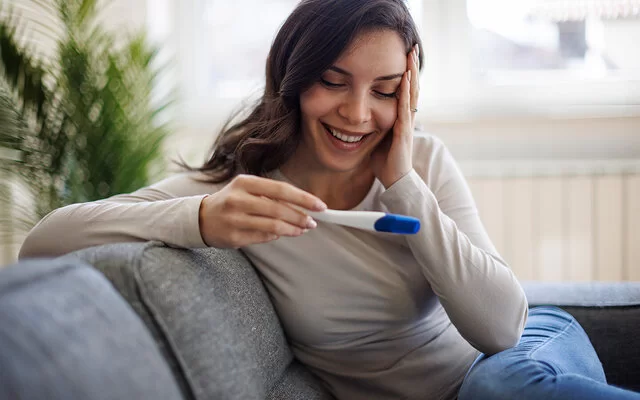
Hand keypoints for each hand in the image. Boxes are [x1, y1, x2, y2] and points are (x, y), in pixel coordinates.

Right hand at [199, 174, 326, 247]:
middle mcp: (238, 199)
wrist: (201, 218)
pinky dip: (276, 236)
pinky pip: (263, 238)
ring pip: (273, 226)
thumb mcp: (248, 190)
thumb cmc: (231, 201)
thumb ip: (272, 196)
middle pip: (279, 210)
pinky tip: (282, 233)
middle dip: (301, 217)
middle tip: (313, 222)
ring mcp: (235, 219)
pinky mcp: (234, 236)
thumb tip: (304, 206)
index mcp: (245, 182)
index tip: (320, 206)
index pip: (281, 190)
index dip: (304, 198)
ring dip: (293, 229)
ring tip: (302, 229)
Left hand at [371, 44, 419, 187]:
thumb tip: (357, 118)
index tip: (403, 54)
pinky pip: (405, 108)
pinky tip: (406, 79)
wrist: (394, 180)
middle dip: (411, 66)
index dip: (405, 73)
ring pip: (411, 93)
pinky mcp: (404, 131)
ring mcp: (406, 123)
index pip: (404, 90)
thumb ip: (371, 126)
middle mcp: (406, 117)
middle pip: (411, 86)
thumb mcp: (375, 138)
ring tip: (411, 55)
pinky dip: (405, 92)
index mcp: (400, 117)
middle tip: (411, 46)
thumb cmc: (384, 161)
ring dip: (411, 73)